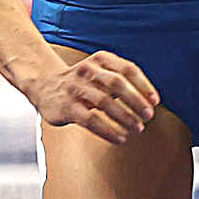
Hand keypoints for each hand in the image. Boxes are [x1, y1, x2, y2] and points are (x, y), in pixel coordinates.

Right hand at [28, 51, 160, 143]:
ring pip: (104, 102)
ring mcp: (75, 88)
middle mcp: (87, 70)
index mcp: (100, 60)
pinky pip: (90, 120)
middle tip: (148, 116)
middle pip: (117, 84)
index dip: (144, 86)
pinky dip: (108, 131)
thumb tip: (150, 102)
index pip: (127, 69)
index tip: (155, 102)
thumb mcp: (100, 73)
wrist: (43, 86)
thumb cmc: (81, 83)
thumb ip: (121, 82)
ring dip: (125, 117)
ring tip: (138, 128)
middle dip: (136, 101)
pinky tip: (119, 138)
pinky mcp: (67, 107)